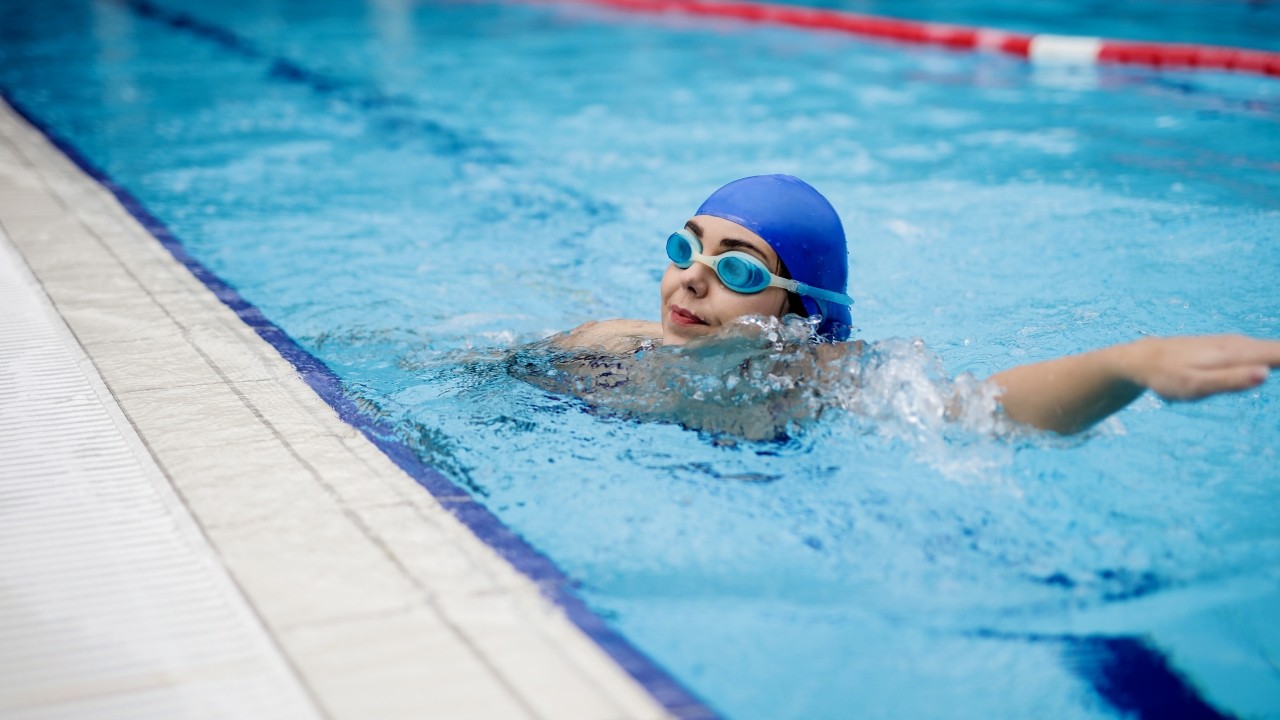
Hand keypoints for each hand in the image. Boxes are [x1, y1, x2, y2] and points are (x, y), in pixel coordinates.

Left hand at [1126, 335, 1279, 400]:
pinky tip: (1276, 361)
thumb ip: (1230, 381)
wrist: (1142, 359)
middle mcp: (1242, 344)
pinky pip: (1267, 351)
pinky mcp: (1233, 348)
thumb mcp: (1195, 386)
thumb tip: (1266, 372)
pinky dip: (1278, 356)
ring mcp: (1238, 344)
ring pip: (1276, 350)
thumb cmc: (1167, 376)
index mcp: (1238, 352)